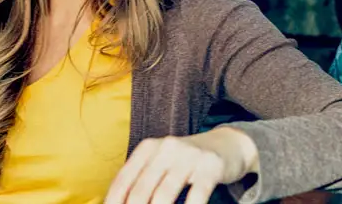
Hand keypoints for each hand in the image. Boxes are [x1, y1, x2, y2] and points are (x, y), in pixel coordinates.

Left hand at [104, 127, 258, 203]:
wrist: (227, 144)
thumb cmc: (187, 160)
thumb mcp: (162, 162)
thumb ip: (142, 179)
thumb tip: (120, 202)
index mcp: (149, 148)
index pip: (123, 180)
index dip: (114, 201)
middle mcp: (166, 148)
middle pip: (142, 190)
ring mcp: (189, 156)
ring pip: (165, 195)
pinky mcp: (210, 166)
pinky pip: (196, 196)